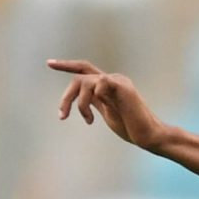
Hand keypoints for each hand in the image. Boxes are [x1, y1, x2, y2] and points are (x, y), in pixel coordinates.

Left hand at [47, 58, 169, 151]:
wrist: (148, 135)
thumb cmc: (130, 127)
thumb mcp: (107, 112)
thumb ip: (95, 101)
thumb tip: (82, 97)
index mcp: (107, 85)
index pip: (84, 69)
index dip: (66, 65)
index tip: (49, 63)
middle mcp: (112, 79)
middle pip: (79, 77)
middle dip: (66, 96)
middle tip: (62, 116)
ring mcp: (118, 81)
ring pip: (85, 83)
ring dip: (79, 104)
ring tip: (88, 121)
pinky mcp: (123, 87)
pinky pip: (99, 84)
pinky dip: (93, 99)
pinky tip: (99, 114)